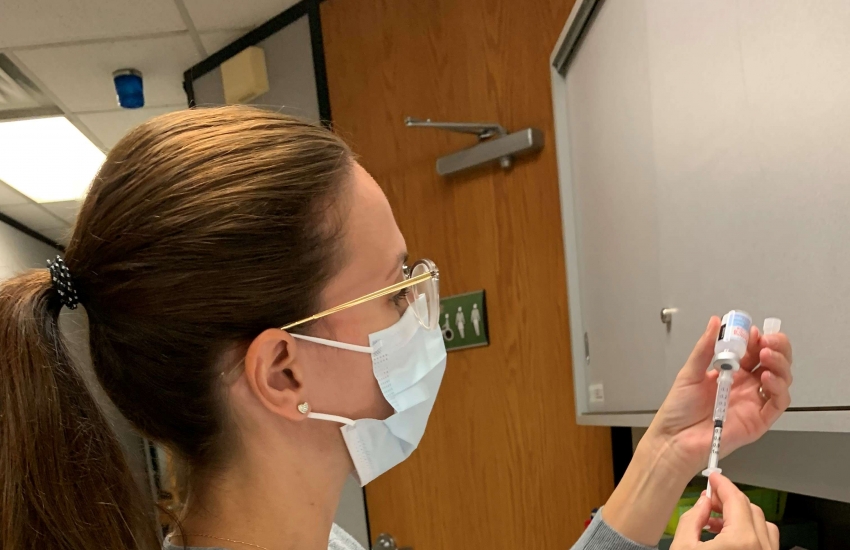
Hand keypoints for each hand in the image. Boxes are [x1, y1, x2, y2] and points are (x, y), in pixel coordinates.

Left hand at [646, 317, 792, 475]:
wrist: (673, 438)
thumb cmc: (679, 409)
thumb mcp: (690, 372)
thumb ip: (705, 348)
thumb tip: (715, 322)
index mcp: (731, 373)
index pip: (753, 351)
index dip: (757, 340)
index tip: (753, 331)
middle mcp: (746, 386)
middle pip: (773, 363)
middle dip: (776, 348)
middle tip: (768, 341)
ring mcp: (753, 403)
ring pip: (781, 380)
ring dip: (780, 364)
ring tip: (767, 354)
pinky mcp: (758, 420)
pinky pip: (778, 403)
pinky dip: (779, 388)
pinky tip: (768, 378)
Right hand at [672, 473, 777, 549]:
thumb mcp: (683, 548)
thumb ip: (692, 520)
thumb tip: (703, 503)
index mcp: (742, 541)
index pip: (735, 499)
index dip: (722, 484)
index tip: (714, 477)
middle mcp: (762, 548)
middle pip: (750, 508)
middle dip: (729, 500)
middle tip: (709, 499)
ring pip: (762, 525)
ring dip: (741, 516)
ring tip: (717, 521)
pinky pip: (766, 542)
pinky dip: (750, 533)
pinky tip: (729, 538)